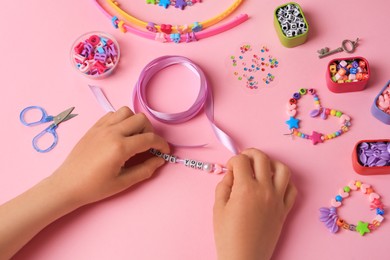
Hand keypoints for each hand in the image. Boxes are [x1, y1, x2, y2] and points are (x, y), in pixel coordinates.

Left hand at [51, 106, 169, 205]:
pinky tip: (120, 133)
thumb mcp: (123, 183)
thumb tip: (160, 160)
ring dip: (135, 122)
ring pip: (127, 112)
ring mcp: (102, 127)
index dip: (162, 144)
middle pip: (141, 119)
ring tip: (134, 136)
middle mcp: (112, 132)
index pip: (149, 138)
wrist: (67, 184)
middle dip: (150, 131)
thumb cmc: (94, 187)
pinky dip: (121, 120)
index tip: (165, 151)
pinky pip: (112, 114)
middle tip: (148, 145)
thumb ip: (145, 170)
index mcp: (120, 147)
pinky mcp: (94, 127)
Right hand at [213, 148, 296, 259]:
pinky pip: (292, 189)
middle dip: (250, 153)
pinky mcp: (285, 210)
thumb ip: (224, 185)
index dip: (232, 160)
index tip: (230, 168)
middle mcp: (264, 190)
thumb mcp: (218, 207)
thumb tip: (231, 174)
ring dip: (271, 163)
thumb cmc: (227, 236)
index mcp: (245, 189)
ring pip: (283, 169)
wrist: (244, 258)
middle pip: (262, 158)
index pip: (241, 161)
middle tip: (243, 159)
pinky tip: (274, 184)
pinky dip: (285, 182)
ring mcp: (277, 200)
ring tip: (261, 168)